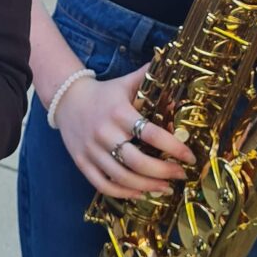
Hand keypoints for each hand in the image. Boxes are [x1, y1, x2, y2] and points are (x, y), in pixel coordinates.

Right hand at [54, 65, 195, 199]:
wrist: (66, 99)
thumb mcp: (125, 82)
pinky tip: (140, 193)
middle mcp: (104, 132)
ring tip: (166, 187)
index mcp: (118, 112)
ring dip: (148, 186)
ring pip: (122, 177)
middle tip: (181, 174)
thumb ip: (148, 75)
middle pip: (137, 161)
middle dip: (164, 171)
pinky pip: (103, 185)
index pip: (151, 133)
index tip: (190, 156)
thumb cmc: (104, 93)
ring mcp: (91, 150)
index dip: (173, 147)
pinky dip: (123, 194)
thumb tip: (173, 62)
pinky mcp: (81, 162)